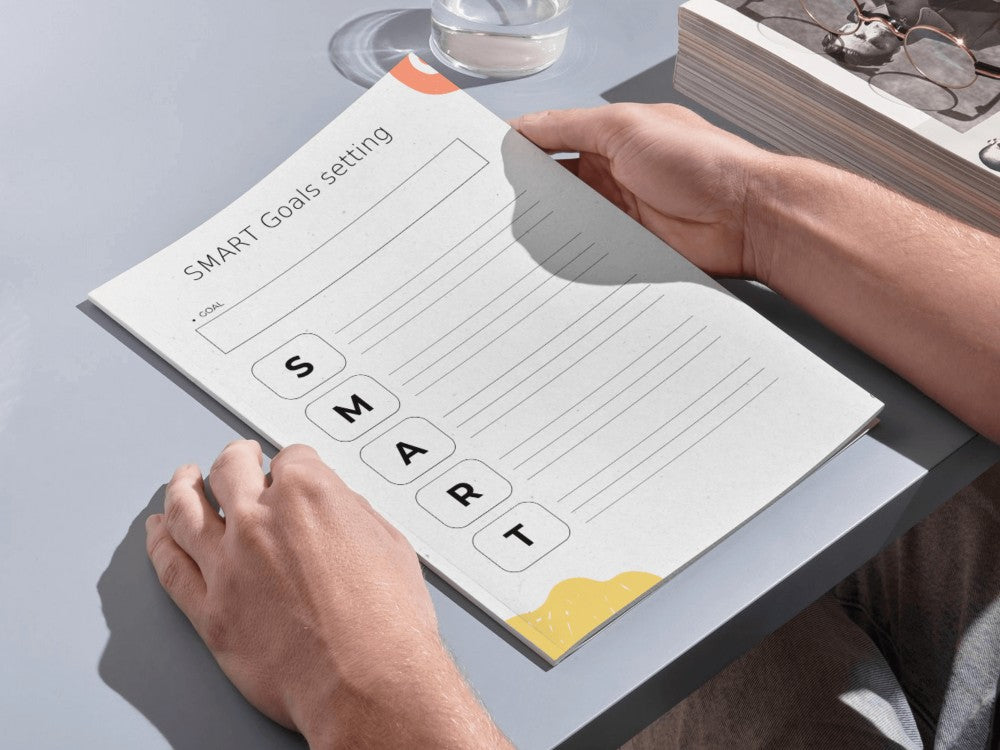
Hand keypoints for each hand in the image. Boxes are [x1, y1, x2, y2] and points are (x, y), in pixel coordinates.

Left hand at [146, 440, 508, 747]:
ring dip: (182, 487)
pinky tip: (158, 532)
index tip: (292, 469)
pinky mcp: (209, 610)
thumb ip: (354, 515)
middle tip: (237, 458)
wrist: (368, 681)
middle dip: (235, 459)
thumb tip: (339, 510)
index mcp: (307, 494)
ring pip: (186, 510)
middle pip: (229, 470)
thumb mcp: (389, 545)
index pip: (292, 459)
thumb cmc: (387, 622)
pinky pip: (170, 567)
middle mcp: (258, 520)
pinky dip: (159, 543)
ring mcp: (227, 564)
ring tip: (183, 480)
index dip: (294, 464)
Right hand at [511, 104, 775, 279]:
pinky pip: (590, 250)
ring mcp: (620, 213)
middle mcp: (612, 174)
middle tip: (499, 207)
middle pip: (555, 186)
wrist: (746, 217)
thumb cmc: (703, 162)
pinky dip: (574, 254)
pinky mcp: (630, 246)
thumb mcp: (625, 128)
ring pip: (569, 221)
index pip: (551, 140)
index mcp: (609, 137)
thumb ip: (570, 127)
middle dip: (529, 195)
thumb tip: (526, 125)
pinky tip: (557, 257)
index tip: (490, 163)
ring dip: (551, 227)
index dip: (521, 150)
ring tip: (520, 236)